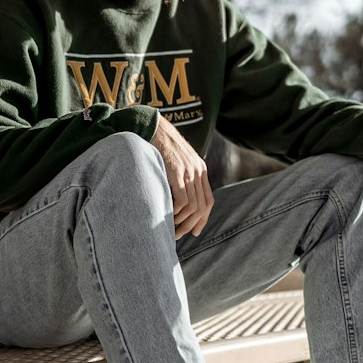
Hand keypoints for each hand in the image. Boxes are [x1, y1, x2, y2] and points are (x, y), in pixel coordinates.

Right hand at [151, 114, 214, 237]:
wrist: (154, 127)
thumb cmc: (160, 146)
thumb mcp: (177, 161)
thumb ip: (182, 176)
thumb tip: (178, 200)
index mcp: (200, 170)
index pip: (208, 201)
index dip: (202, 219)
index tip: (193, 232)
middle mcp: (198, 171)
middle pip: (201, 207)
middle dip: (191, 226)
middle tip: (177, 236)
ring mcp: (188, 172)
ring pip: (192, 207)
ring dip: (182, 223)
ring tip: (169, 229)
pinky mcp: (177, 173)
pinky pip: (182, 201)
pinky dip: (175, 213)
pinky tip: (166, 216)